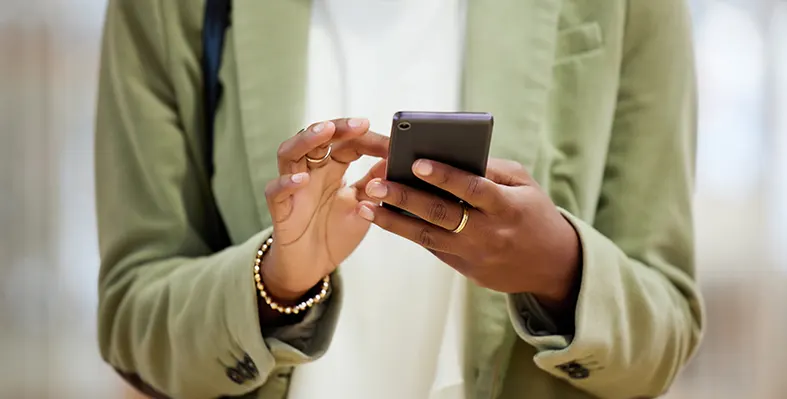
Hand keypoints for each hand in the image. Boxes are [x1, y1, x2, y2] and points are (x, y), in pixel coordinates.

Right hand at [262, 118, 388, 300]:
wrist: (312, 267)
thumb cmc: (335, 233)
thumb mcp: (364, 207)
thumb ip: (376, 184)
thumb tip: (397, 161)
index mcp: (332, 169)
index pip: (348, 143)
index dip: (367, 139)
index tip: (392, 143)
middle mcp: (311, 172)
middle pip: (317, 138)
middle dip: (337, 127)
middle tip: (359, 124)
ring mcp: (292, 188)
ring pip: (290, 153)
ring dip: (306, 140)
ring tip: (324, 132)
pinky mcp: (279, 209)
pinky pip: (275, 191)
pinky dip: (286, 183)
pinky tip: (301, 180)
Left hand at [356, 158, 581, 308]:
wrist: (552, 265)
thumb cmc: (534, 213)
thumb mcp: (524, 184)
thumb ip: (491, 169)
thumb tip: (451, 154)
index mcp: (507, 207)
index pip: (473, 189)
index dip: (445, 177)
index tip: (417, 163)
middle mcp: (489, 233)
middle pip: (441, 215)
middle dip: (405, 199)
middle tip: (374, 185)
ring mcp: (475, 255)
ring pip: (428, 238)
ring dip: (393, 222)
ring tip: (365, 207)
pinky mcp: (465, 269)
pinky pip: (433, 248)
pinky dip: (408, 232)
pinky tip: (384, 218)